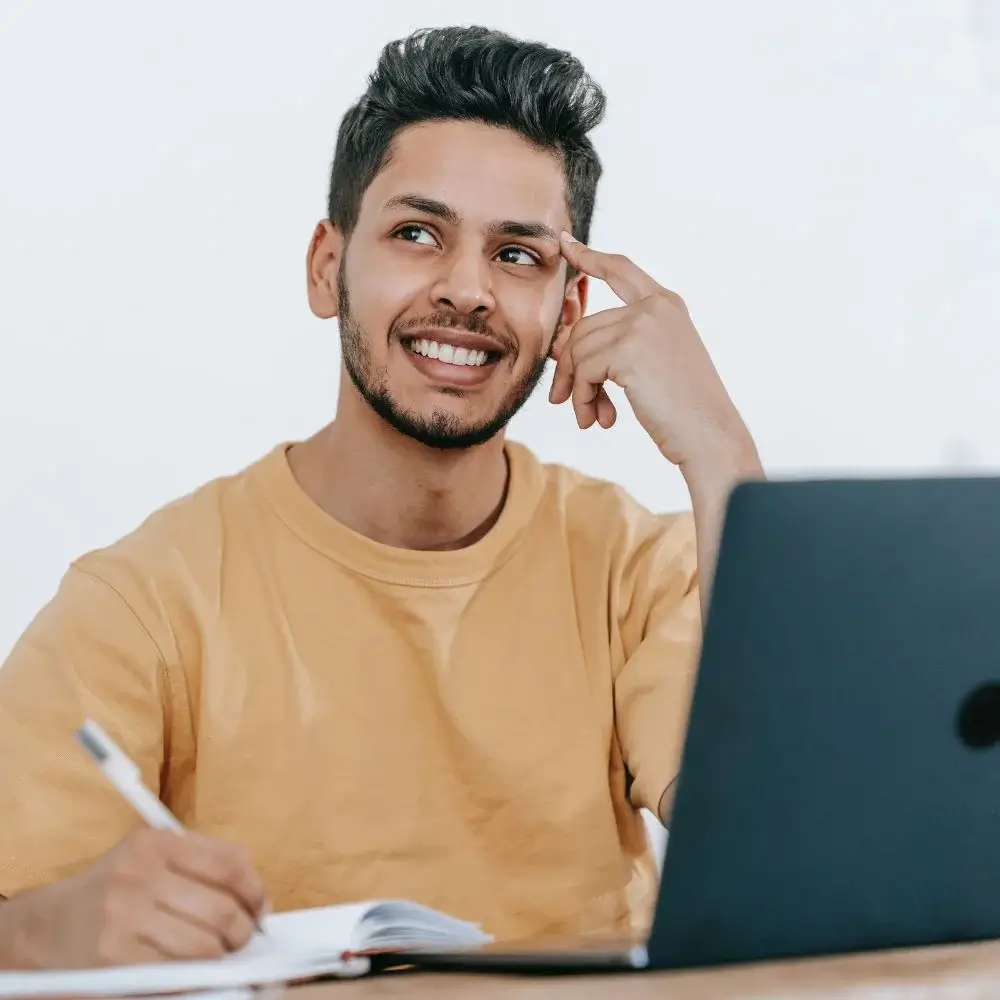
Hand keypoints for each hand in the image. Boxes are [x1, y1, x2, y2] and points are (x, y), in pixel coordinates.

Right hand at [10, 829, 267, 968]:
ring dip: (221, 956)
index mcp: (156, 843)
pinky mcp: (115, 957)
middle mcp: (140, 874)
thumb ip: (203, 865)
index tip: (261, 909)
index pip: (230, 864)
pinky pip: (175, 971)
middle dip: (242, 930)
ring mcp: (125, 916)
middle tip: (241, 939)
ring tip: (218, 955)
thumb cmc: (115, 892)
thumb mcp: (153, 858)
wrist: (46, 928)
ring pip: (204, 944)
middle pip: (222, 908)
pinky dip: (194, 975)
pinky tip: (192, 971)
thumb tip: (259, 899)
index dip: (256, 890)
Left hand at [551, 233, 753, 470]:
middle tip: (565, 401)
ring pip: (579, 351)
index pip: (620, 270)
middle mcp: (655, 307)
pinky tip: (600, 419)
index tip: (566, 246)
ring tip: (589, 417)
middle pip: (584, 327)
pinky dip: (583, 399)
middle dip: (570, 368)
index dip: (590, 257)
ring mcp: (642, 325)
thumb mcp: (652, 364)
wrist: (709, 435)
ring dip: (578, 390)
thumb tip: (560, 345)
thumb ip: (617, 344)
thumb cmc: (683, 410)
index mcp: (667, 305)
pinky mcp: (629, 350)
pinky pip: (583, 371)